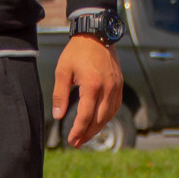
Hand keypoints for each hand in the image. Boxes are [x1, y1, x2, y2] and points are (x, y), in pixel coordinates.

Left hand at [53, 33, 123, 148]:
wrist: (96, 34)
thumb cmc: (77, 51)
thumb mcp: (63, 71)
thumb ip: (60, 94)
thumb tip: (58, 115)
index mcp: (92, 85)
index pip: (85, 116)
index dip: (78, 131)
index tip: (71, 140)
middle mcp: (107, 88)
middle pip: (99, 120)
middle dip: (87, 134)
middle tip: (77, 143)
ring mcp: (116, 86)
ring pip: (109, 115)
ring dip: (98, 128)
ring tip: (86, 136)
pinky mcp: (120, 84)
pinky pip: (115, 106)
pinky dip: (107, 117)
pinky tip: (98, 122)